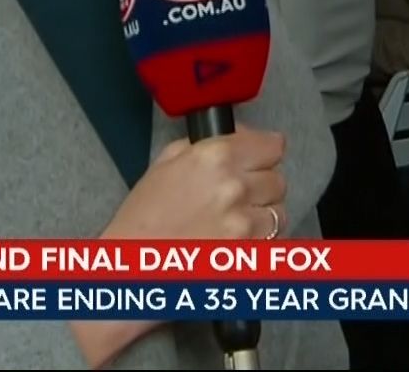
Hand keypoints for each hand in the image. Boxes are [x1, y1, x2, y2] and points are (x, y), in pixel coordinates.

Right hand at [74, 129, 285, 366]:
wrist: (129, 270)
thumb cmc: (141, 219)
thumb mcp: (166, 164)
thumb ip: (206, 146)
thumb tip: (242, 139)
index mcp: (215, 157)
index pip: (273, 146)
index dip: (264, 154)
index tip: (257, 161)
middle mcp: (235, 186)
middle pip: (278, 180)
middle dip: (261, 186)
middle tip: (236, 197)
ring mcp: (244, 223)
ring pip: (279, 212)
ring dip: (262, 216)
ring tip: (232, 224)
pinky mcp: (248, 255)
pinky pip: (273, 242)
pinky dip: (260, 242)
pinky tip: (233, 243)